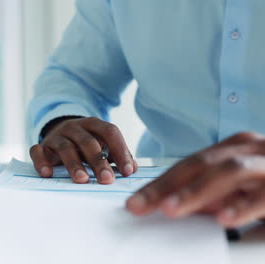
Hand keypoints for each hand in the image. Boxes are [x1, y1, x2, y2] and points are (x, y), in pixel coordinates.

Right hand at [30, 117, 137, 183]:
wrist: (57, 132)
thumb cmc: (84, 144)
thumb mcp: (101, 145)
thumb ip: (117, 155)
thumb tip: (132, 168)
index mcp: (93, 124)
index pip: (109, 132)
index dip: (120, 150)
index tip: (128, 171)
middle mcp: (74, 127)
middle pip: (88, 142)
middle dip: (99, 162)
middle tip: (107, 180)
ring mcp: (56, 136)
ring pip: (65, 147)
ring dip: (74, 164)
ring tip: (82, 180)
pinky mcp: (41, 146)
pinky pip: (37, 151)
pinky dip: (41, 161)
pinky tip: (47, 174)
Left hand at [126, 132, 264, 227]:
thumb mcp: (237, 187)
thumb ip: (209, 194)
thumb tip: (167, 206)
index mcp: (231, 149)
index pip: (186, 166)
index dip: (158, 184)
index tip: (133, 203)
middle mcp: (248, 149)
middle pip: (199, 165)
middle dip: (166, 187)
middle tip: (140, 206)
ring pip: (228, 171)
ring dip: (197, 192)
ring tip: (170, 209)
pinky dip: (244, 206)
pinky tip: (225, 220)